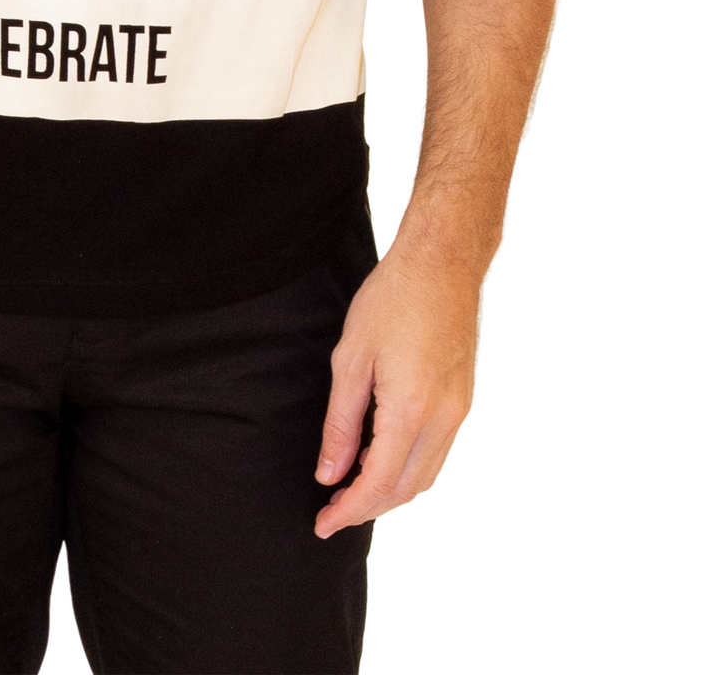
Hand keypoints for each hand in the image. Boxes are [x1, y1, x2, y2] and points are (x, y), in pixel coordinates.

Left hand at [314, 242, 478, 537]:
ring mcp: (460, 410)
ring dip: (390, 492)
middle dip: (367, 507)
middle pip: (406, 489)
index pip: (378, 483)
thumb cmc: (392, 299)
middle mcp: (443, 418)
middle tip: (331, 511)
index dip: (349, 509)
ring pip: (425, 476)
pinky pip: (437, 453)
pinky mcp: (464, 399)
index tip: (322, 524)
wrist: (442, 262)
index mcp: (411, 409)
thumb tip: (329, 473)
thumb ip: (340, 423)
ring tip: (351, 490)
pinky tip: (381, 460)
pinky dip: (409, 469)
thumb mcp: (351, 358)